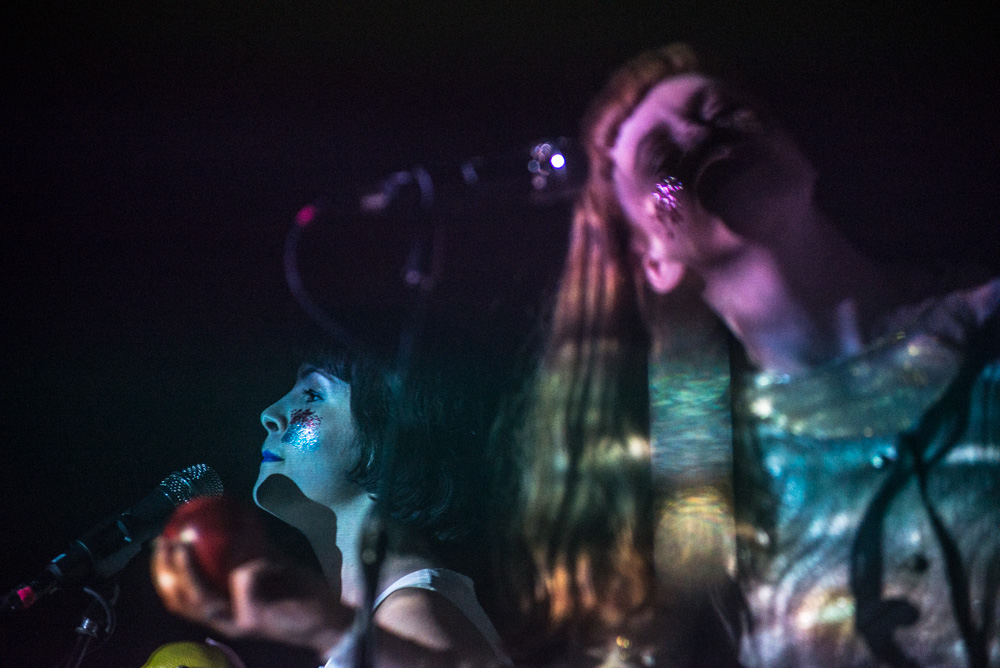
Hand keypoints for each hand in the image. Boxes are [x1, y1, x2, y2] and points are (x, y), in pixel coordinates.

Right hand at [151, 537, 352, 656]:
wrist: (330, 619)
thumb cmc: (300, 592)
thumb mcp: (272, 566)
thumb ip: (253, 548)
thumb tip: (237, 515)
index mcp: (224, 610)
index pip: (182, 598)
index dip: (164, 573)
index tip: (162, 543)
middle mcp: (225, 622)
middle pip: (182, 602)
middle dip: (166, 572)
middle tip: (165, 541)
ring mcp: (238, 623)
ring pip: (202, 599)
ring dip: (188, 571)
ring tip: (182, 544)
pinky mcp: (256, 621)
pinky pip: (245, 581)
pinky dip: (252, 560)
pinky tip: (263, 548)